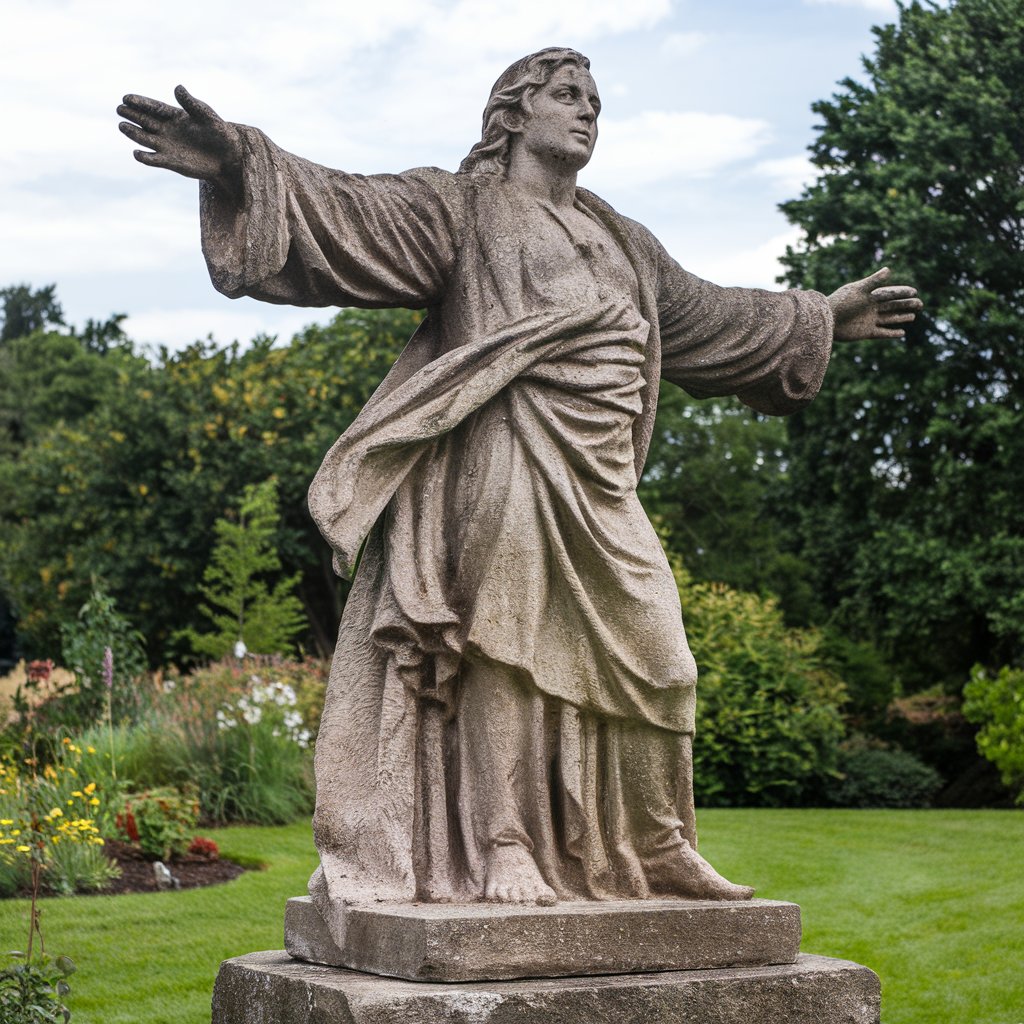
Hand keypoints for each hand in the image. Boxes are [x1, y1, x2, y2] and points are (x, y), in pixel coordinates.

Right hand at [117, 86, 241, 193]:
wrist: (229, 158)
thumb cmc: (220, 133)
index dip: (140, 102)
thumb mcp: (207, 116)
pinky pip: (154, 160)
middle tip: (120, 109)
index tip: (126, 97)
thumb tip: (177, 88)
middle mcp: (167, 130)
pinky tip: (137, 153)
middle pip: (145, 121)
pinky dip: (145, 158)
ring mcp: (167, 146)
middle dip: (132, 115)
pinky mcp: (171, 162)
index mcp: (175, 116)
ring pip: (145, 138)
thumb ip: (192, 104)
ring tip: (123, 126)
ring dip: (133, 133)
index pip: (153, 107)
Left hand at [827, 267, 922, 341]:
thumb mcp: (858, 290)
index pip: (889, 293)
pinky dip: (892, 333)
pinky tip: (902, 332)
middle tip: (920, 304)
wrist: (826, 321)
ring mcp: (868, 320)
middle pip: (892, 305)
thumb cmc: (841, 303)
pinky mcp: (865, 332)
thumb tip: (889, 270)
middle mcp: (870, 308)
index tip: (914, 291)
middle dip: (906, 304)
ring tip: (913, 316)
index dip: (901, 292)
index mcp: (869, 296)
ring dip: (901, 317)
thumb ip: (873, 281)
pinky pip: (882, 333)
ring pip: (889, 318)